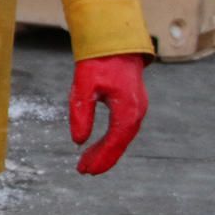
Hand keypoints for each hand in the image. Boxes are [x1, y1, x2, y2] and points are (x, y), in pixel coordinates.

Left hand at [68, 53, 147, 174]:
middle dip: (102, 159)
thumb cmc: (98, 62)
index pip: (115, 141)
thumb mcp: (83, 86)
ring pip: (121, 137)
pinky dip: (109, 140)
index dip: (101, 158)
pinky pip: (121, 129)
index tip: (86, 170)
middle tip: (82, 170)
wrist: (115, 44)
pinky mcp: (132, 106)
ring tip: (86, 163)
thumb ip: (81, 113)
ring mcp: (137, 109)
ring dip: (105, 151)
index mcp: (127, 108)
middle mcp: (136, 112)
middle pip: (119, 143)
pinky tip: (96, 146)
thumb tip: (78, 141)